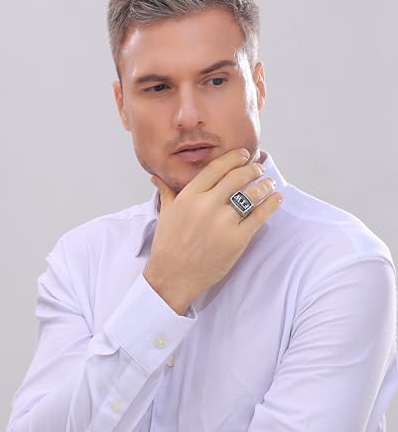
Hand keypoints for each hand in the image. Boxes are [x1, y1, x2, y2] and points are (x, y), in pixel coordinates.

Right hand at [143, 148, 282, 313]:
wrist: (173, 276)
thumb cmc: (168, 245)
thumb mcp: (165, 214)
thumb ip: (166, 192)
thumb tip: (155, 177)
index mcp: (189, 196)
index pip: (216, 168)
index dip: (233, 158)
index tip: (244, 154)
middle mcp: (206, 205)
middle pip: (237, 177)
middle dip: (252, 169)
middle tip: (258, 168)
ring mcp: (223, 222)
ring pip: (251, 194)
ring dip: (264, 185)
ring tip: (268, 183)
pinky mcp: (236, 239)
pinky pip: (260, 216)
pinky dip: (271, 204)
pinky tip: (276, 198)